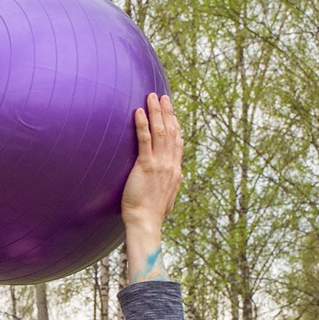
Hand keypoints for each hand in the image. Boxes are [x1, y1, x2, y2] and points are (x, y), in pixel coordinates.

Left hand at [120, 92, 182, 278]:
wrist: (146, 222)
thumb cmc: (152, 214)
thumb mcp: (168, 197)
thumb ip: (173, 184)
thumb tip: (179, 177)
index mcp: (176, 171)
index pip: (178, 142)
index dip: (176, 125)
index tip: (173, 113)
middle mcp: (170, 164)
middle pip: (171, 132)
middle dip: (167, 112)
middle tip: (163, 97)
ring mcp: (159, 164)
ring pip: (160, 131)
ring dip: (156, 112)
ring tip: (152, 97)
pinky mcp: (146, 166)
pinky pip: (145, 140)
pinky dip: (143, 124)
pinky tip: (139, 112)